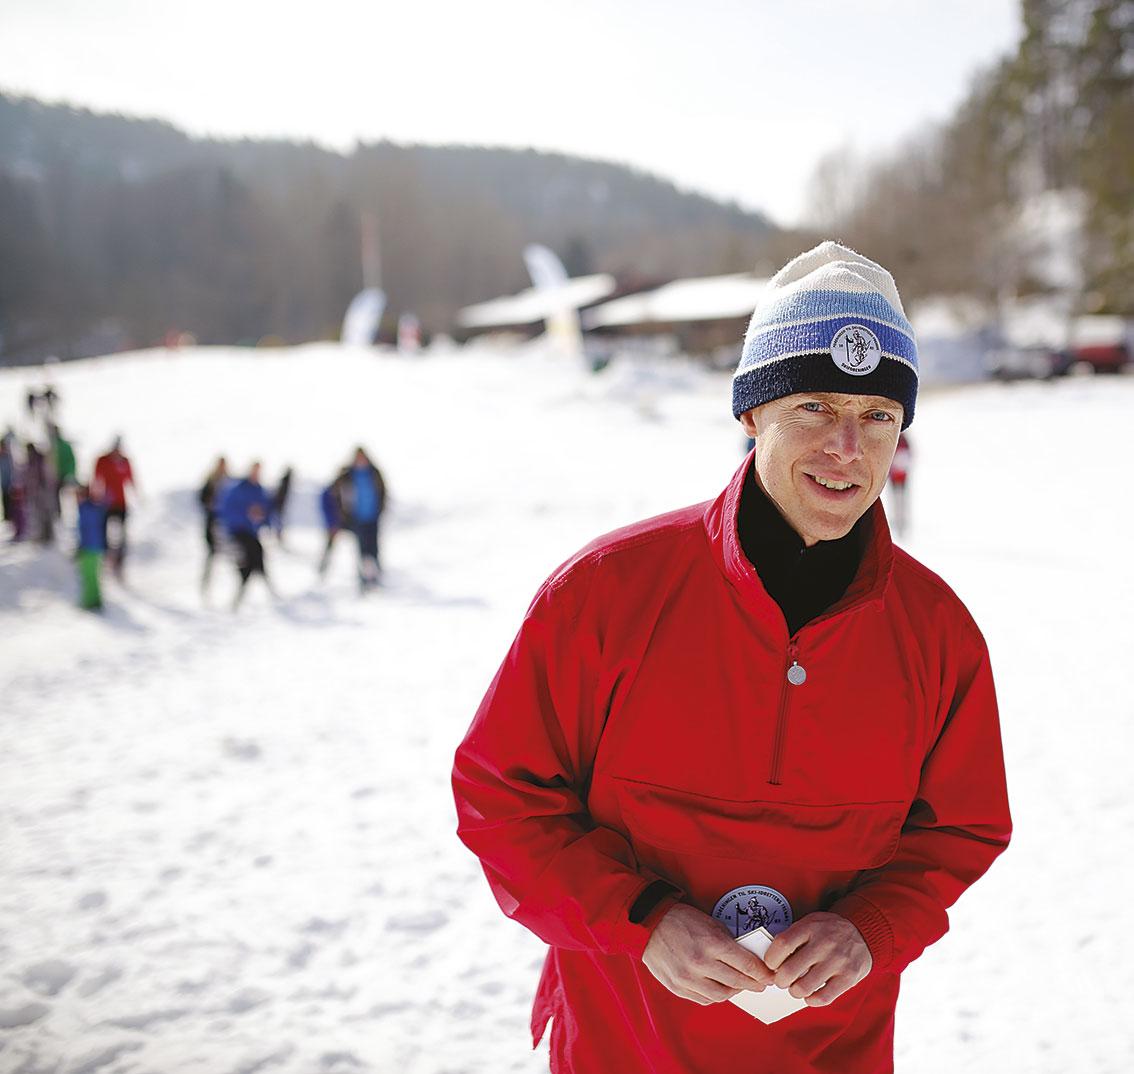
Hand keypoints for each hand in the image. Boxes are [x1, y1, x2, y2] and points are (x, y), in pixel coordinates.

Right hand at [642, 903, 773, 1004]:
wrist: (648, 925)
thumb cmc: (680, 920)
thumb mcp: (709, 922)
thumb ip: (728, 941)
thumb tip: (747, 958)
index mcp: (712, 943)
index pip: (747, 965)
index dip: (762, 973)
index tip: (770, 976)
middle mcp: (701, 963)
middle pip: (737, 982)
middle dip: (753, 984)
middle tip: (760, 984)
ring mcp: (688, 978)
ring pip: (722, 995)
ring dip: (735, 992)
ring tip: (740, 986)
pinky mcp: (678, 987)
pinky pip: (704, 999)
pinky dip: (716, 996)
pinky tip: (720, 989)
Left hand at [763, 912, 871, 1006]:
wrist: (862, 931)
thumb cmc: (829, 930)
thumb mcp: (810, 923)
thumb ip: (793, 937)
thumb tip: (772, 959)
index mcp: (810, 927)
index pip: (782, 945)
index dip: (771, 959)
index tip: (771, 964)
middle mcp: (823, 943)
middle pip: (790, 970)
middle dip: (780, 980)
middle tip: (782, 979)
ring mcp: (837, 961)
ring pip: (804, 987)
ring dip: (795, 991)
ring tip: (796, 987)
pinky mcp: (848, 977)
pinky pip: (824, 997)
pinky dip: (812, 1000)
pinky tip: (810, 994)